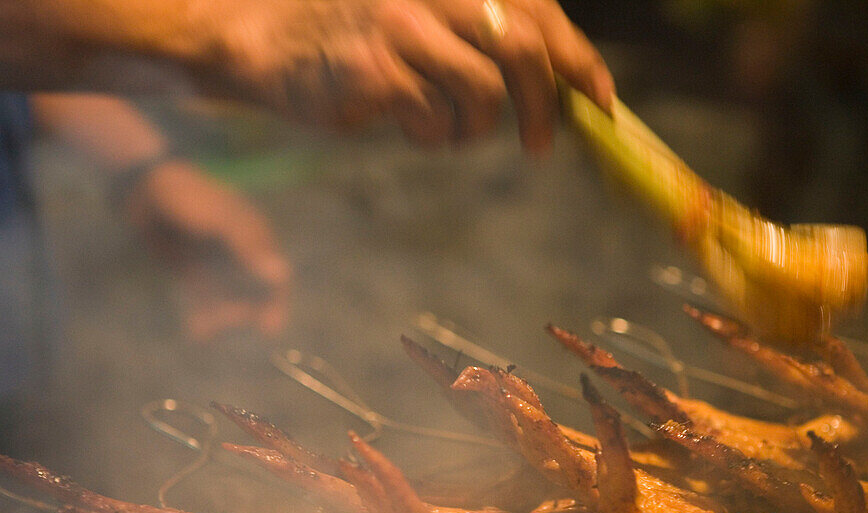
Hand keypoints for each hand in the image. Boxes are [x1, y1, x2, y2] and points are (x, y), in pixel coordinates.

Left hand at [123, 160, 292, 341]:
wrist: (142, 190)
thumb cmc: (188, 197)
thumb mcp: (221, 220)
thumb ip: (250, 249)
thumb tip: (283, 276)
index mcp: (255, 236)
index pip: (274, 274)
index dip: (275, 301)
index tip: (268, 327)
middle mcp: (239, 253)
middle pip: (252, 292)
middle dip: (242, 312)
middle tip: (227, 325)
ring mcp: (216, 263)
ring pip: (227, 298)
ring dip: (219, 316)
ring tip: (203, 328)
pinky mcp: (193, 272)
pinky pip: (202, 298)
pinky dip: (201, 313)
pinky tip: (196, 329)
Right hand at [217, 0, 614, 153]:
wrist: (266, 38)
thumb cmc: (356, 35)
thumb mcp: (425, 17)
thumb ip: (482, 33)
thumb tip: (560, 82)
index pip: (536, 11)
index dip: (578, 58)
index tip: (601, 100)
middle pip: (521, 48)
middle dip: (543, 107)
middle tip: (539, 146)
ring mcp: (401, 25)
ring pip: (481, 93)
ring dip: (472, 126)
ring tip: (443, 126)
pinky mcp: (374, 68)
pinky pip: (432, 119)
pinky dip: (430, 135)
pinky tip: (406, 124)